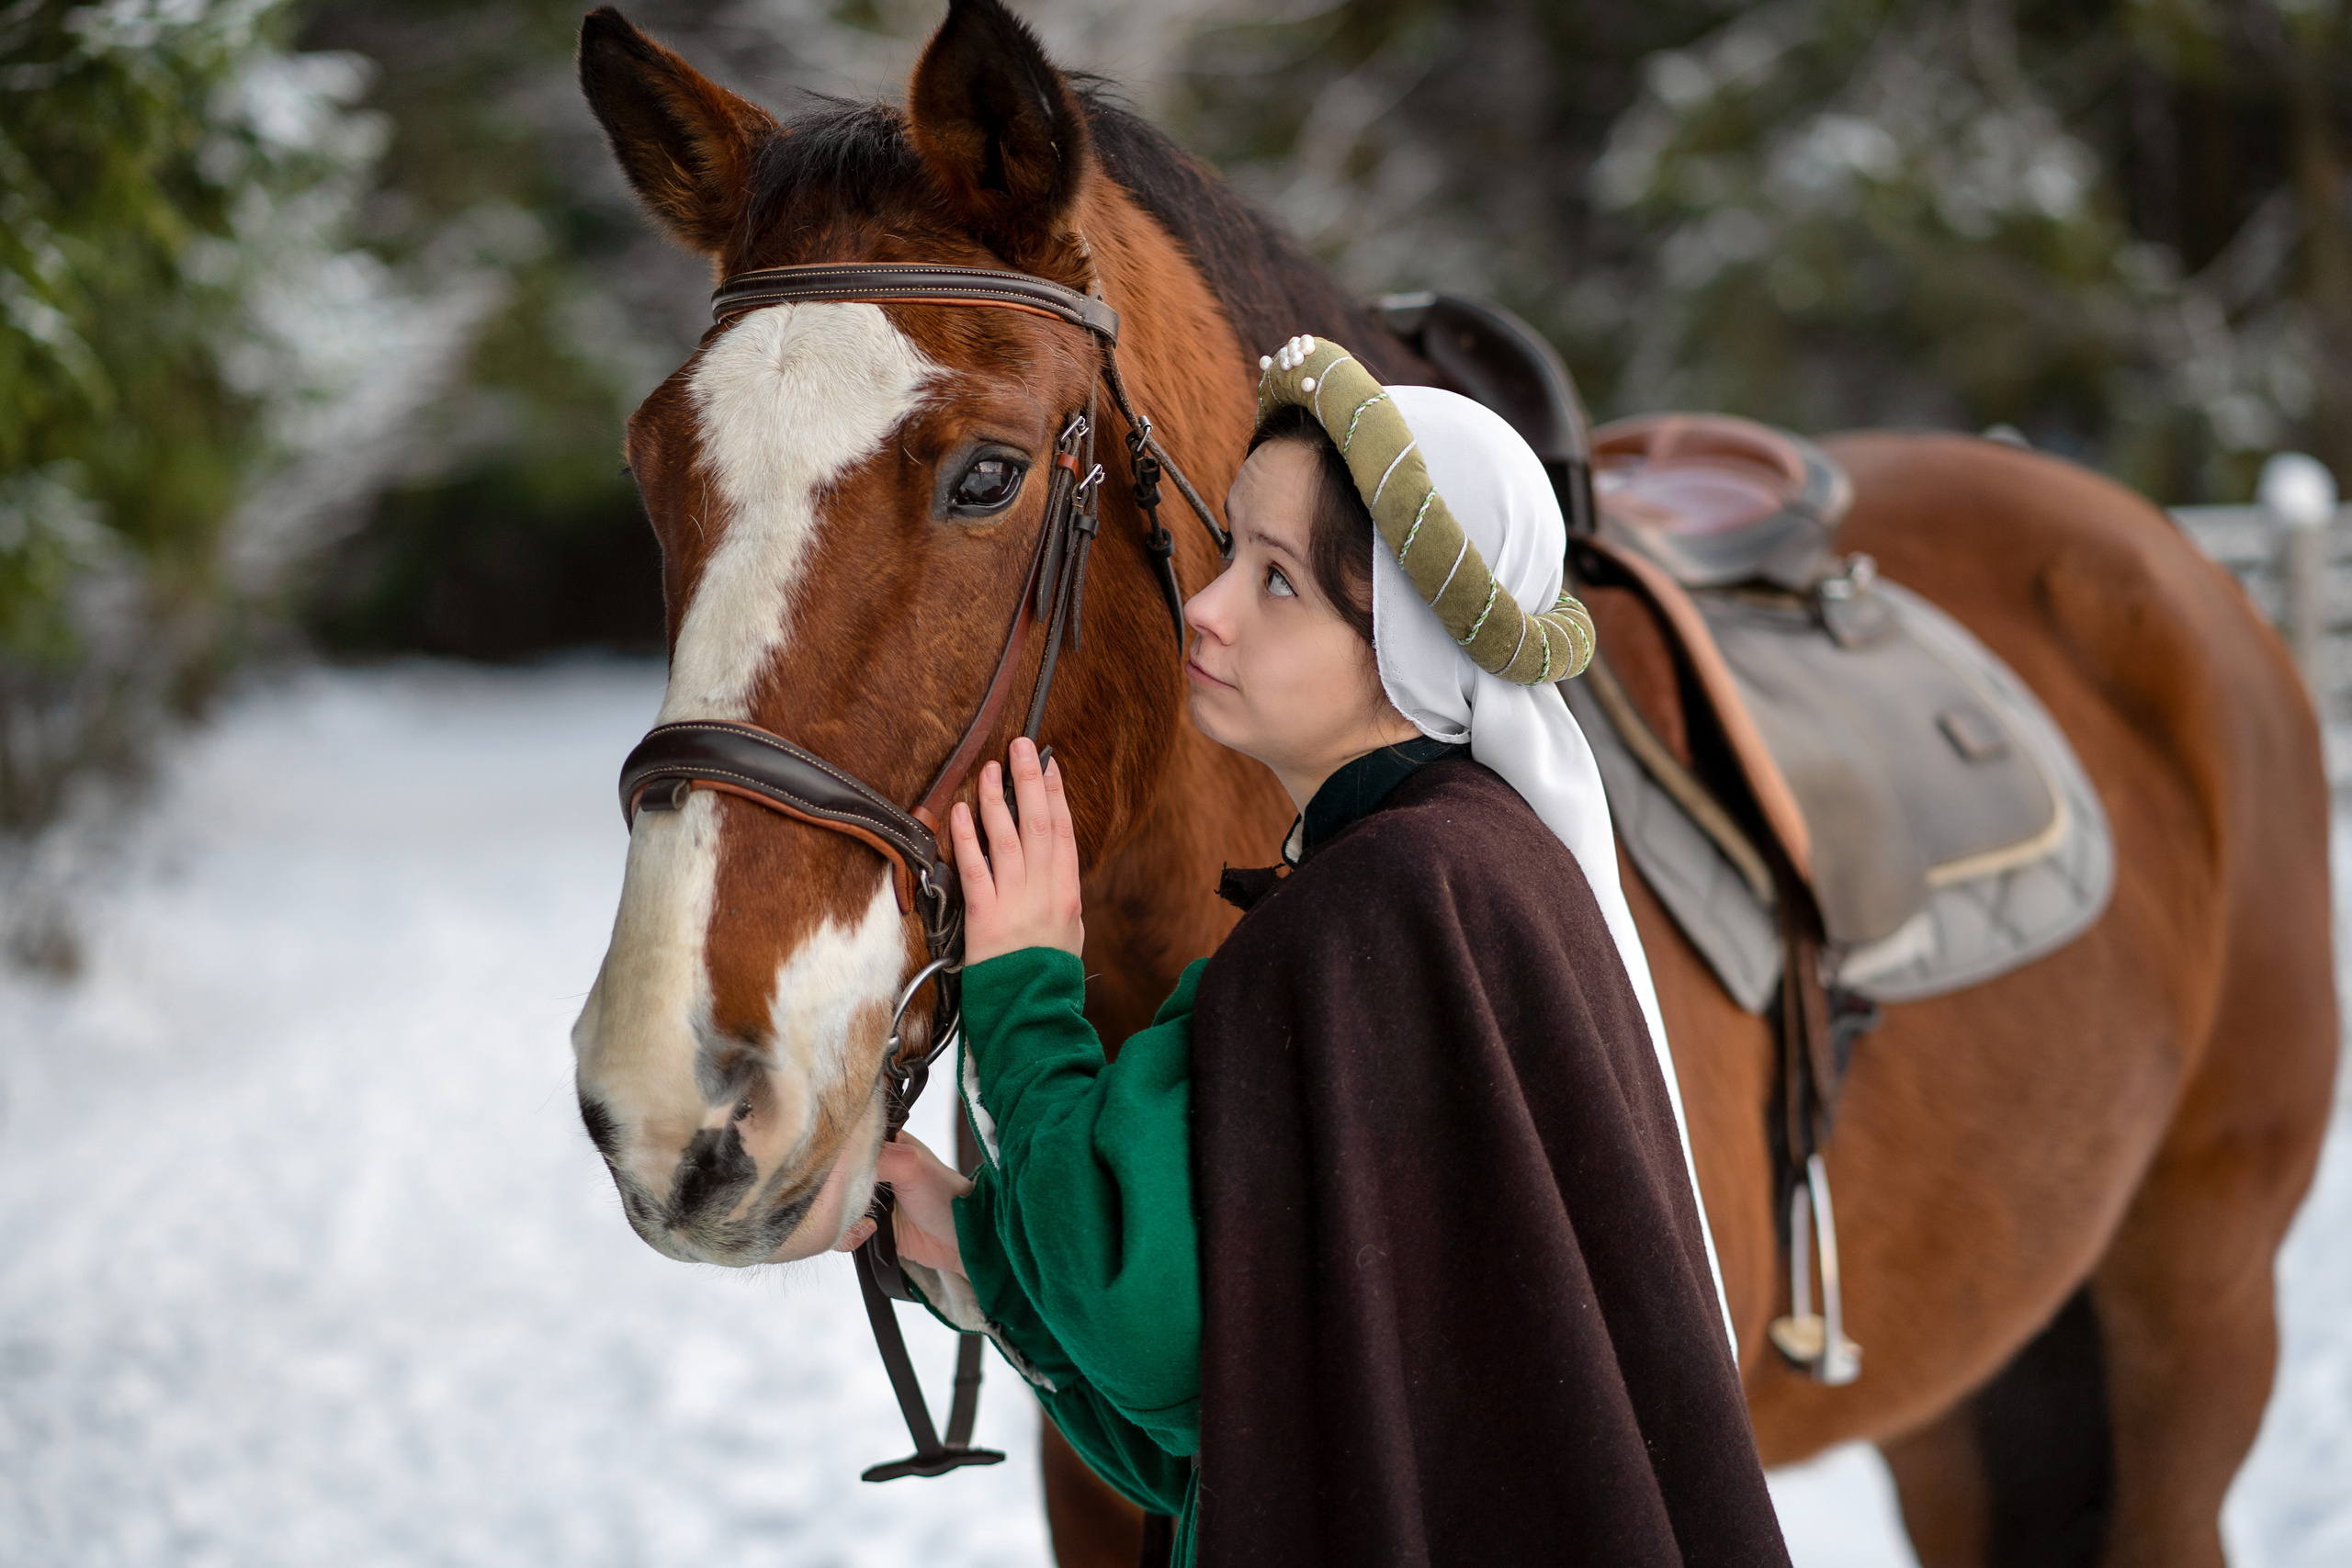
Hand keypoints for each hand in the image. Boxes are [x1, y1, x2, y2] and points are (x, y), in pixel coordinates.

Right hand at [835, 1133, 970, 1279]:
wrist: (962, 1242)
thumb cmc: (946, 1197)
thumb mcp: (912, 1166)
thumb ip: (876, 1156)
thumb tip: (838, 1161)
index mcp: (882, 1144)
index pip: (843, 1144)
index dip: (832, 1158)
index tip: (832, 1173)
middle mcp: (870, 1169)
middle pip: (830, 1180)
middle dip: (832, 1195)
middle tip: (853, 1203)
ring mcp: (866, 1200)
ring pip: (830, 1208)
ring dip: (842, 1219)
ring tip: (869, 1224)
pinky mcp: (865, 1227)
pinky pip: (839, 1232)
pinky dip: (847, 1237)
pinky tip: (870, 1234)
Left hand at [950, 737, 1084, 965]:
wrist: (1032, 1009)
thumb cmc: (1048, 975)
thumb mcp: (1070, 932)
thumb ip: (1061, 895)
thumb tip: (1054, 866)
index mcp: (1068, 892)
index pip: (1064, 831)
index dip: (1057, 794)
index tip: (1050, 765)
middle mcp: (1045, 890)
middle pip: (1038, 823)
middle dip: (1029, 780)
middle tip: (1021, 746)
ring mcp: (1015, 900)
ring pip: (1007, 837)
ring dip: (996, 798)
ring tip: (988, 768)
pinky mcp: (985, 915)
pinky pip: (974, 867)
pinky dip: (967, 836)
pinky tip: (959, 811)